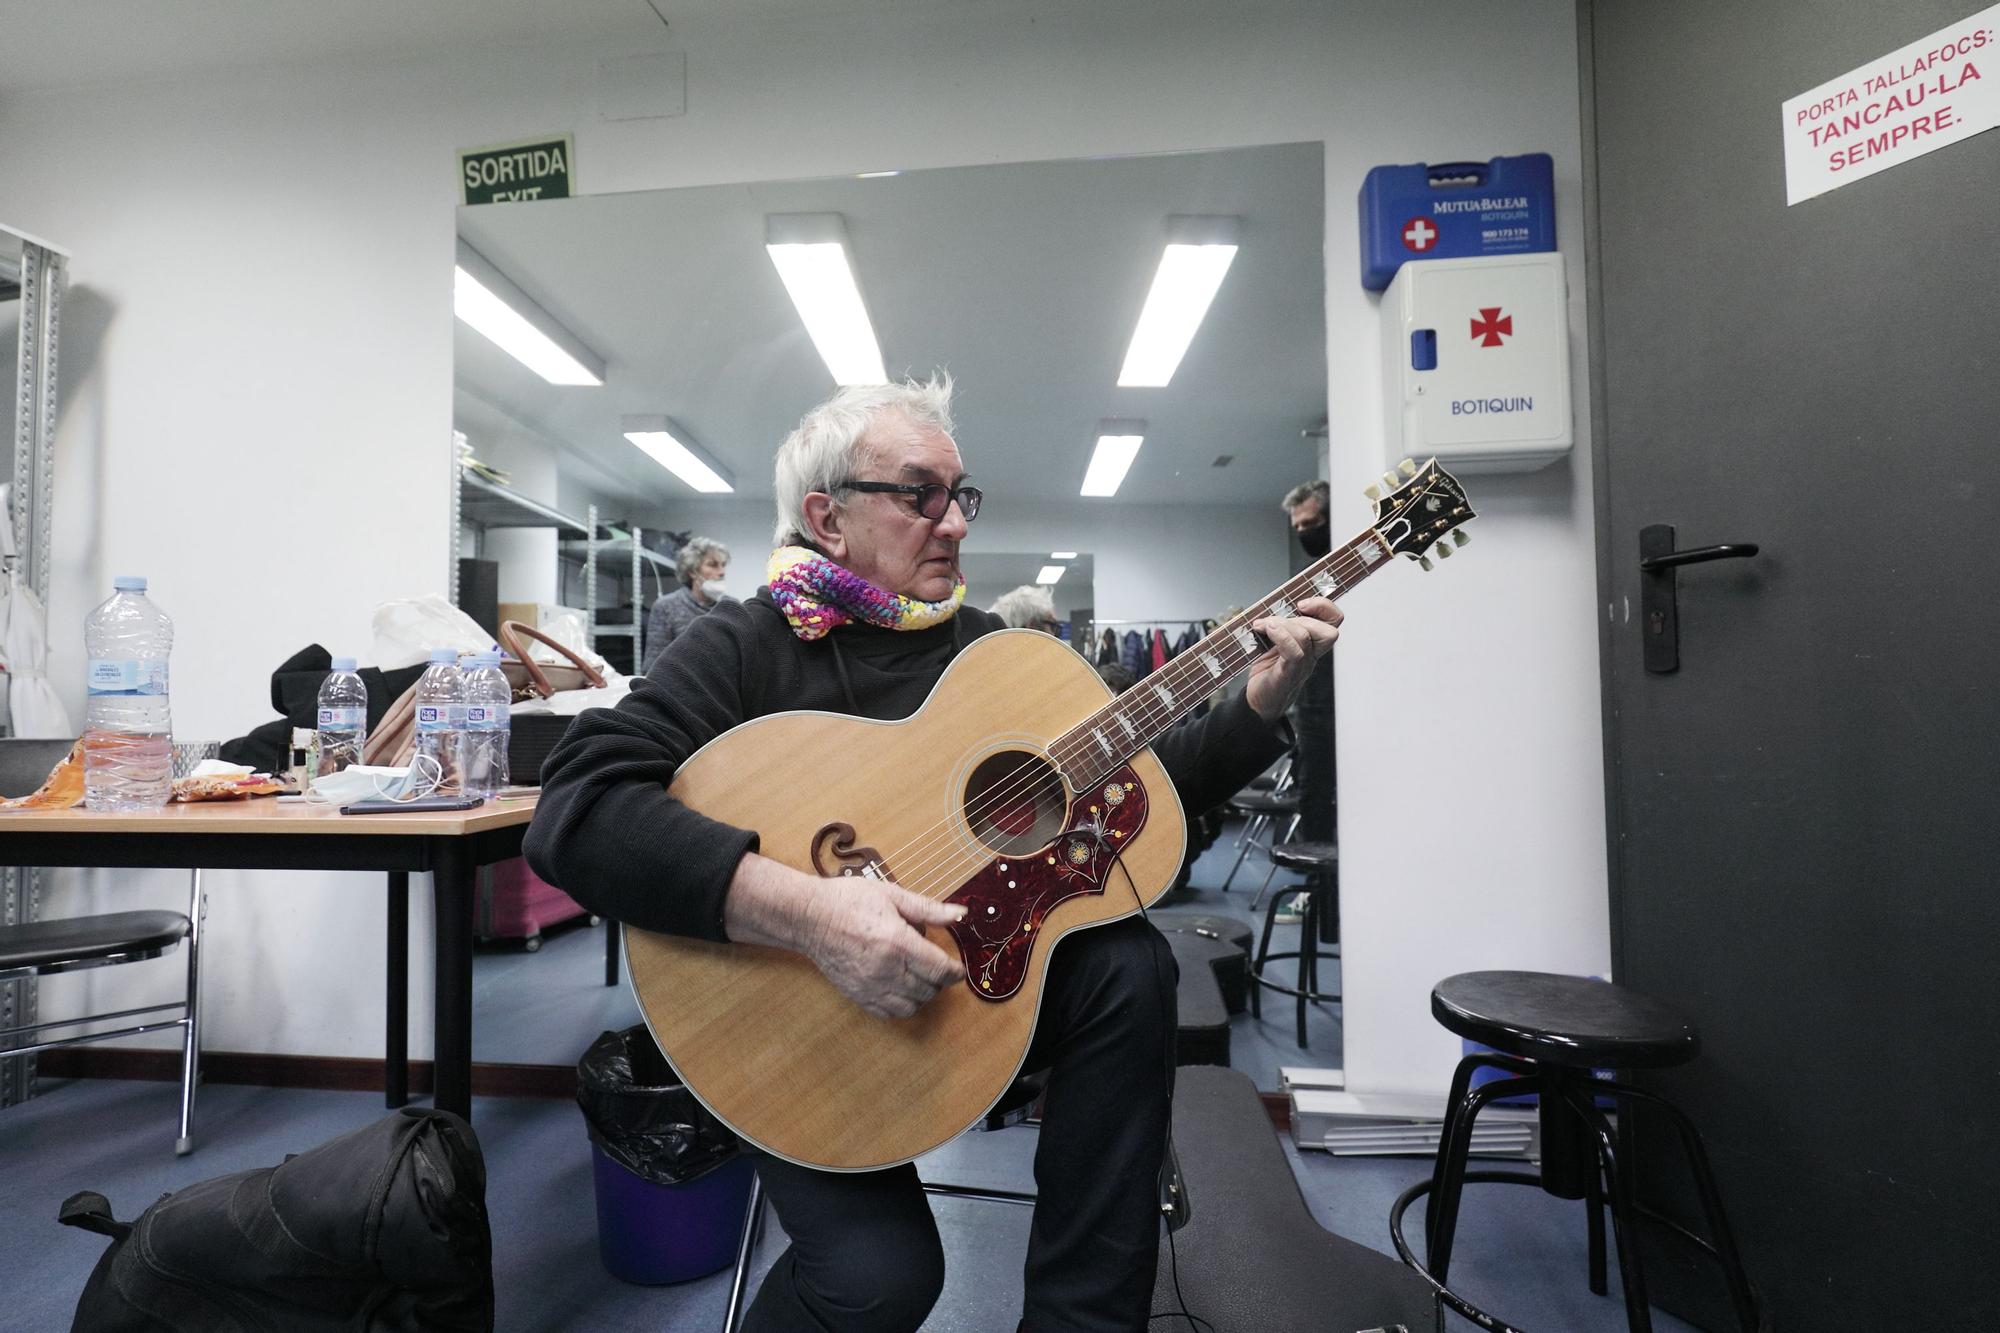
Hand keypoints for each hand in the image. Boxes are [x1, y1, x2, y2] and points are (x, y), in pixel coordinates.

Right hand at [794, 875, 967, 1018]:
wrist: (809, 917)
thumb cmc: (848, 900)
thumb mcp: (892, 895)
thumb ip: (929, 909)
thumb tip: (960, 913)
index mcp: (898, 942)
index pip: (940, 970)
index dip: (955, 972)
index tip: (958, 967)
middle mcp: (886, 969)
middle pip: (929, 990)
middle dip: (940, 981)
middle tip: (937, 966)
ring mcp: (870, 986)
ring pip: (911, 1006)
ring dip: (922, 995)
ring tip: (918, 977)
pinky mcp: (857, 995)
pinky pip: (888, 1013)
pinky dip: (901, 1006)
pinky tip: (900, 988)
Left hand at [1243, 596, 1342, 723]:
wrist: (1257, 702)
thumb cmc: (1266, 671)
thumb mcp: (1274, 641)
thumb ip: (1280, 625)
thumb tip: (1270, 605)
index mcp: (1313, 643)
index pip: (1334, 620)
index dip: (1324, 606)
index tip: (1301, 603)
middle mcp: (1312, 654)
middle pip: (1329, 631)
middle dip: (1301, 618)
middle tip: (1275, 621)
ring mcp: (1302, 666)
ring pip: (1307, 637)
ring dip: (1282, 624)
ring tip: (1262, 626)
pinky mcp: (1288, 674)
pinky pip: (1294, 652)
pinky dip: (1280, 636)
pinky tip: (1264, 631)